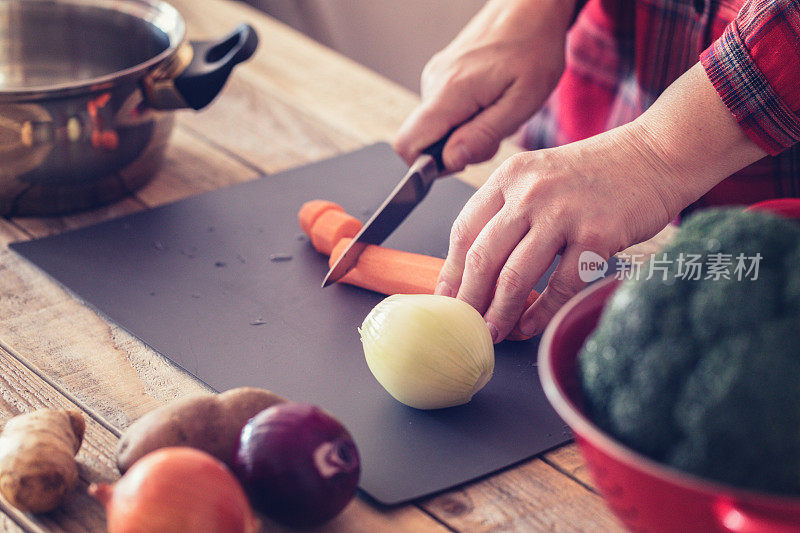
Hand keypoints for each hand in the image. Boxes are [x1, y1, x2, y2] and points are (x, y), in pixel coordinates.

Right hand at [393, 0, 574, 171]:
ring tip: (498, 111)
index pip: (407, 144)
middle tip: (495, 132)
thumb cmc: (534, 49)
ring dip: (466, 133)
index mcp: (450, 92)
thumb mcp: (522, 102)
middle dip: (456, 150)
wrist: (530, 7)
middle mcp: (433, 83)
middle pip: (423, 141)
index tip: (462, 159)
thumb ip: (483, 135)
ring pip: (436, 128)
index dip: (427, 166)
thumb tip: (449, 161)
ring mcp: (434, 77)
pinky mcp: (441, 75)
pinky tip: (491, 100)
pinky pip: (443, 112)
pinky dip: (466, 117)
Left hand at [435, 64, 766, 341]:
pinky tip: (529, 326)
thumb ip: (507, 211)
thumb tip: (475, 268)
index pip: (464, 230)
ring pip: (515, 277)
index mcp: (509, 177)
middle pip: (483, 258)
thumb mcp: (539, 176)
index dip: (451, 271)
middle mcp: (531, 192)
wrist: (655, 154)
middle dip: (470, 300)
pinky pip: (559, 287)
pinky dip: (540, 314)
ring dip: (500, 313)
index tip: (446, 299)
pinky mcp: (597, 235)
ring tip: (493, 333)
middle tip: (465, 325)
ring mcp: (564, 213)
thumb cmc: (595, 173)